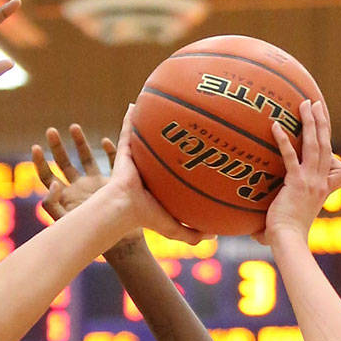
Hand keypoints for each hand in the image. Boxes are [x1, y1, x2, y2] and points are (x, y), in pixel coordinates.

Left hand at [31, 125, 145, 257]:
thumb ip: (52, 206)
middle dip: (56, 146)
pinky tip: (105, 141)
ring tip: (74, 127)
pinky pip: (112, 161)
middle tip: (51, 131)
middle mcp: (80, 187)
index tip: (36, 147)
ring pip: (86, 157)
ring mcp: (97, 184)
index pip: (48, 177)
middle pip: (64, 163)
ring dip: (80, 142)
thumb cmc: (93, 238)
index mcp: (66, 197)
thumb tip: (53, 183)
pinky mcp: (115, 183)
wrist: (121, 246)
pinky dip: (110, 150)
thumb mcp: (66, 223)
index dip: (40, 163)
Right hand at [101, 106, 205, 245]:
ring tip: (161, 103)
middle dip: (173, 137)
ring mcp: (137, 159)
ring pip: (146, 136)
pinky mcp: (125, 152)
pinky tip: (135, 103)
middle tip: (188, 123)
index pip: (175, 172)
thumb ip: (194, 234)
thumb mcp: (174, 228)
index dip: (187, 162)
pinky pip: (128, 130)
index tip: (203, 152)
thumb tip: (216, 237)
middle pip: (163, 150)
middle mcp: (149, 170)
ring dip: (151, 122)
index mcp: (161, 185)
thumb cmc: (147, 217)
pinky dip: (130, 117)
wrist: (124, 208)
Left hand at [262, 100, 340, 242]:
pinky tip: (275, 126)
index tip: (325, 134)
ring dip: (311, 122)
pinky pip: (291, 156)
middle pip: (326, 145)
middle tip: (316, 103)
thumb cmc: (285, 237)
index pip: (335, 165)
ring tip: (305, 103)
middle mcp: (320, 182)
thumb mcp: (289, 220)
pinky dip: (284, 140)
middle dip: (322, 122)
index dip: (331, 149)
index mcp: (322, 188)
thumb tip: (252, 229)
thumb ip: (277, 214)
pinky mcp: (296, 183)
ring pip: (315, 145)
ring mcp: (310, 182)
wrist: (289, 243)